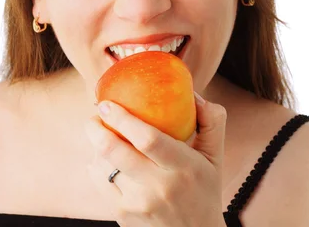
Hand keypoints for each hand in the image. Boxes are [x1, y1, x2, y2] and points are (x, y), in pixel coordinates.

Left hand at [84, 92, 226, 226]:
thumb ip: (212, 122)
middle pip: (116, 151)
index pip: (149, 139)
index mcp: (185, 167)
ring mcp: (138, 203)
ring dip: (96, 145)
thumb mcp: (215, 158)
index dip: (123, 118)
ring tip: (100, 135)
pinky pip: (99, 181)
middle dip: (96, 128)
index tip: (107, 103)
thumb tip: (193, 93)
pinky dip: (96, 164)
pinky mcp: (122, 215)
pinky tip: (104, 158)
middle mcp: (160, 187)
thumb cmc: (203, 191)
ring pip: (103, 165)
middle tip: (94, 115)